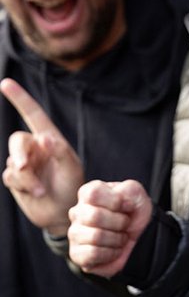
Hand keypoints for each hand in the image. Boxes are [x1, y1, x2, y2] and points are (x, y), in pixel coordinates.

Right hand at [1, 78, 82, 235]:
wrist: (64, 213)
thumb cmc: (73, 188)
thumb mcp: (72, 169)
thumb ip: (60, 153)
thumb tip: (43, 139)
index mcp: (50, 139)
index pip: (33, 114)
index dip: (20, 98)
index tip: (5, 83)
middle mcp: (35, 148)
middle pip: (17, 140)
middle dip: (20, 153)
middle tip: (23, 167)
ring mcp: (24, 163)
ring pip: (13, 162)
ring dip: (26, 178)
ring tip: (42, 189)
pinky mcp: (15, 179)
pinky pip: (9, 176)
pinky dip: (22, 185)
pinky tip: (35, 192)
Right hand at [67, 178, 151, 276]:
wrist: (141, 239)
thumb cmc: (135, 214)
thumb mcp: (138, 195)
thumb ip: (128, 189)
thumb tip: (118, 200)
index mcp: (88, 194)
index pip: (93, 194)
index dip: (115, 202)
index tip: (127, 207)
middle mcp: (77, 212)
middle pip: (94, 216)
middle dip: (120, 223)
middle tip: (125, 225)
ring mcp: (75, 234)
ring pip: (95, 237)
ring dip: (117, 239)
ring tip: (120, 238)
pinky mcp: (77, 254)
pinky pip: (92, 254)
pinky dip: (111, 253)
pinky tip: (113, 250)